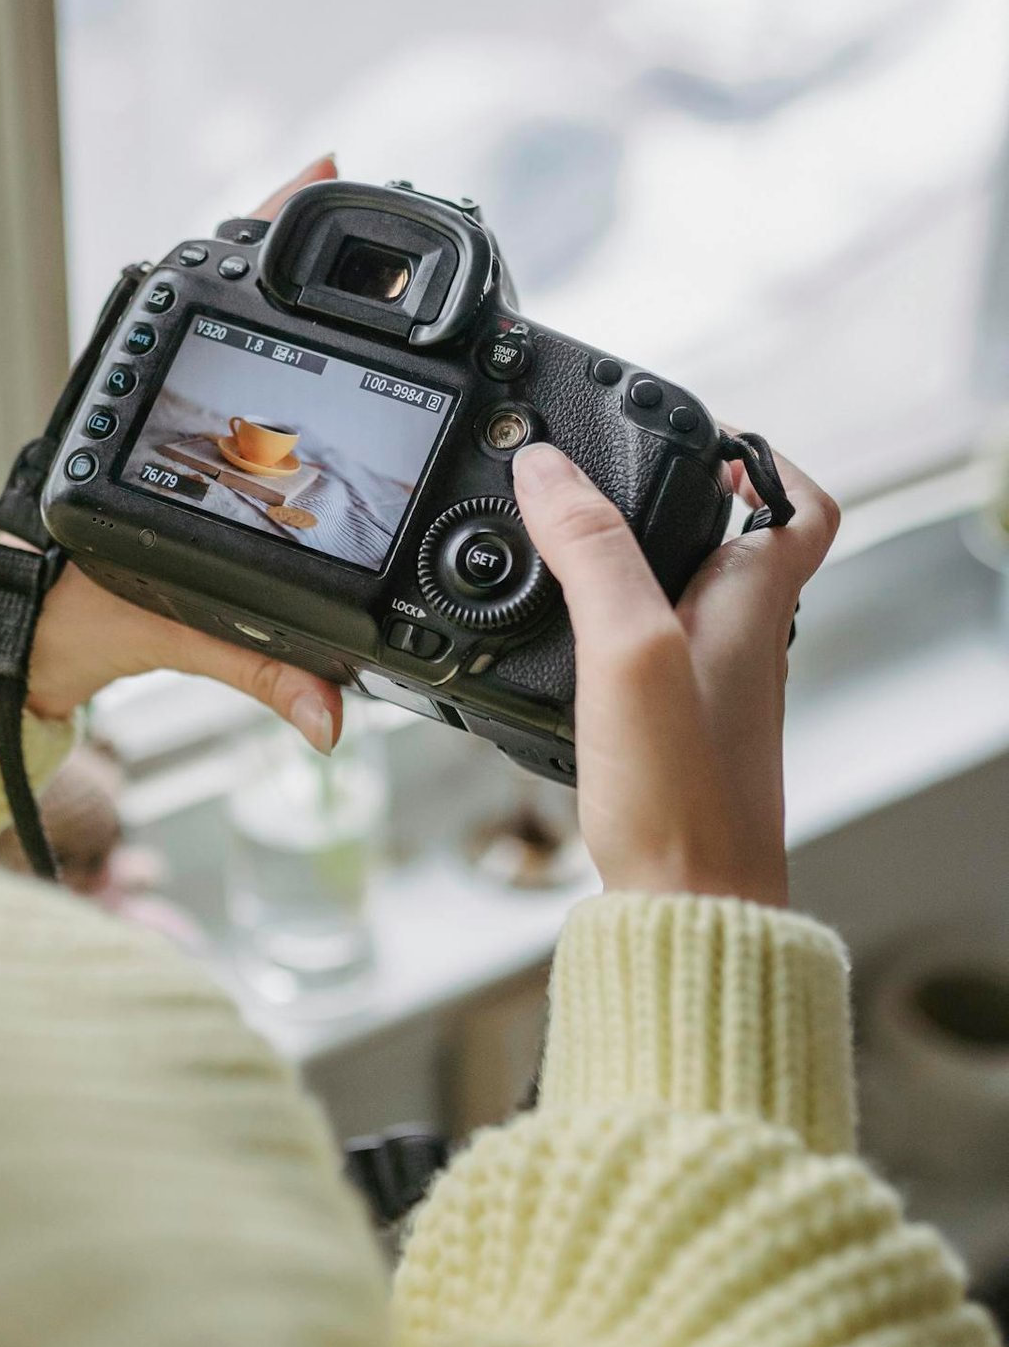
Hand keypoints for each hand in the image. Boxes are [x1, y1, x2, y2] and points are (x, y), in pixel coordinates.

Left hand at [0, 156, 345, 755]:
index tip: (317, 169)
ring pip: (209, 319)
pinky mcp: (162, 431)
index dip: (260, 230)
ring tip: (330, 203)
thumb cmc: (66, 623)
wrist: (15, 645)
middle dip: (274, 224)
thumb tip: (328, 708)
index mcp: (133, 421)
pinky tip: (308, 312)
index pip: (198, 298)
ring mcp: (148, 406)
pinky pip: (217, 365)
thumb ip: (254, 670)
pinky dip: (259, 331)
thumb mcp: (166, 637)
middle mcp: (136, 395)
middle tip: (340, 167)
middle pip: (208, 286)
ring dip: (263, 268)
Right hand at [511, 438, 839, 906]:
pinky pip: (645, 653)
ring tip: (559, 542)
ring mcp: (708, 690)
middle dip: (671, 500)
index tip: (703, 436)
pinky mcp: (668, 734)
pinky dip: (603, 630)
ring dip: (630, 562)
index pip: (799, 507)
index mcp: (754, 604)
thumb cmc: (682, 796)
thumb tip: (547, 468)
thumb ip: (591, 552)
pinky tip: (553, 646)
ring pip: (681, 599)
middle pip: (731, 545)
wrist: (684, 911)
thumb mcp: (628, 649)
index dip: (763, 458)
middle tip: (600, 479)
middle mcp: (742, 641)